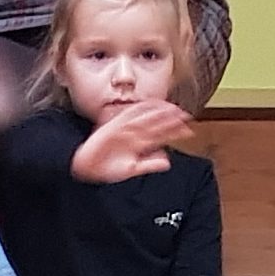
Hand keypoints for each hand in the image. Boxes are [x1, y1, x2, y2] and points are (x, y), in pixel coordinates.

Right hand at [72, 100, 197, 182]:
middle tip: (185, 115)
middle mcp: (133, 134)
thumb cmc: (106, 169)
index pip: (160, 135)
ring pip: (145, 117)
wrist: (86, 167)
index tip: (188, 130)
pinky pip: (127, 114)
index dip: (174, 131)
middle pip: (156, 123)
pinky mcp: (113, 126)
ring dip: (159, 112)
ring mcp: (124, 129)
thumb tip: (167, 163)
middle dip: (171, 119)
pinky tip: (150, 106)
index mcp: (138, 144)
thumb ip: (148, 164)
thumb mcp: (132, 169)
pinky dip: (138, 109)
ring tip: (173, 109)